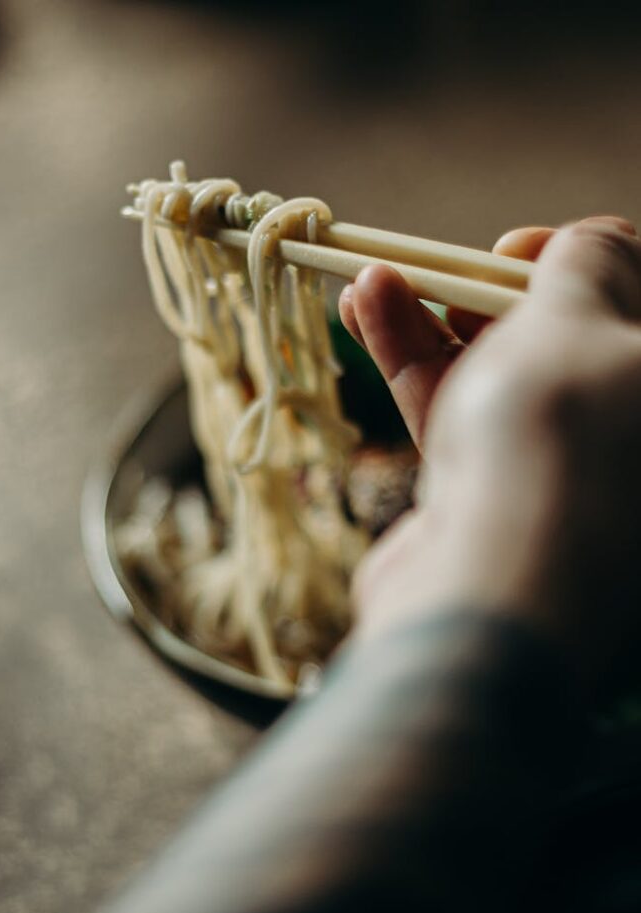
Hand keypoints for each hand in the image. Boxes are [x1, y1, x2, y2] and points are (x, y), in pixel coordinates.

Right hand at [339, 217, 640, 690]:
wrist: (485, 603)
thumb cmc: (554, 448)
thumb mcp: (582, 321)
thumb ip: (587, 262)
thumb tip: (586, 244)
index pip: (639, 304)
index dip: (581, 262)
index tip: (515, 248)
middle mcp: (627, 442)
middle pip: (564, 341)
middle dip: (494, 293)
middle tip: (449, 273)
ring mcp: (557, 478)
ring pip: (497, 379)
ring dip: (431, 322)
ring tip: (370, 277)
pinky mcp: (492, 504)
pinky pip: (456, 419)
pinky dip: (411, 366)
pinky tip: (364, 312)